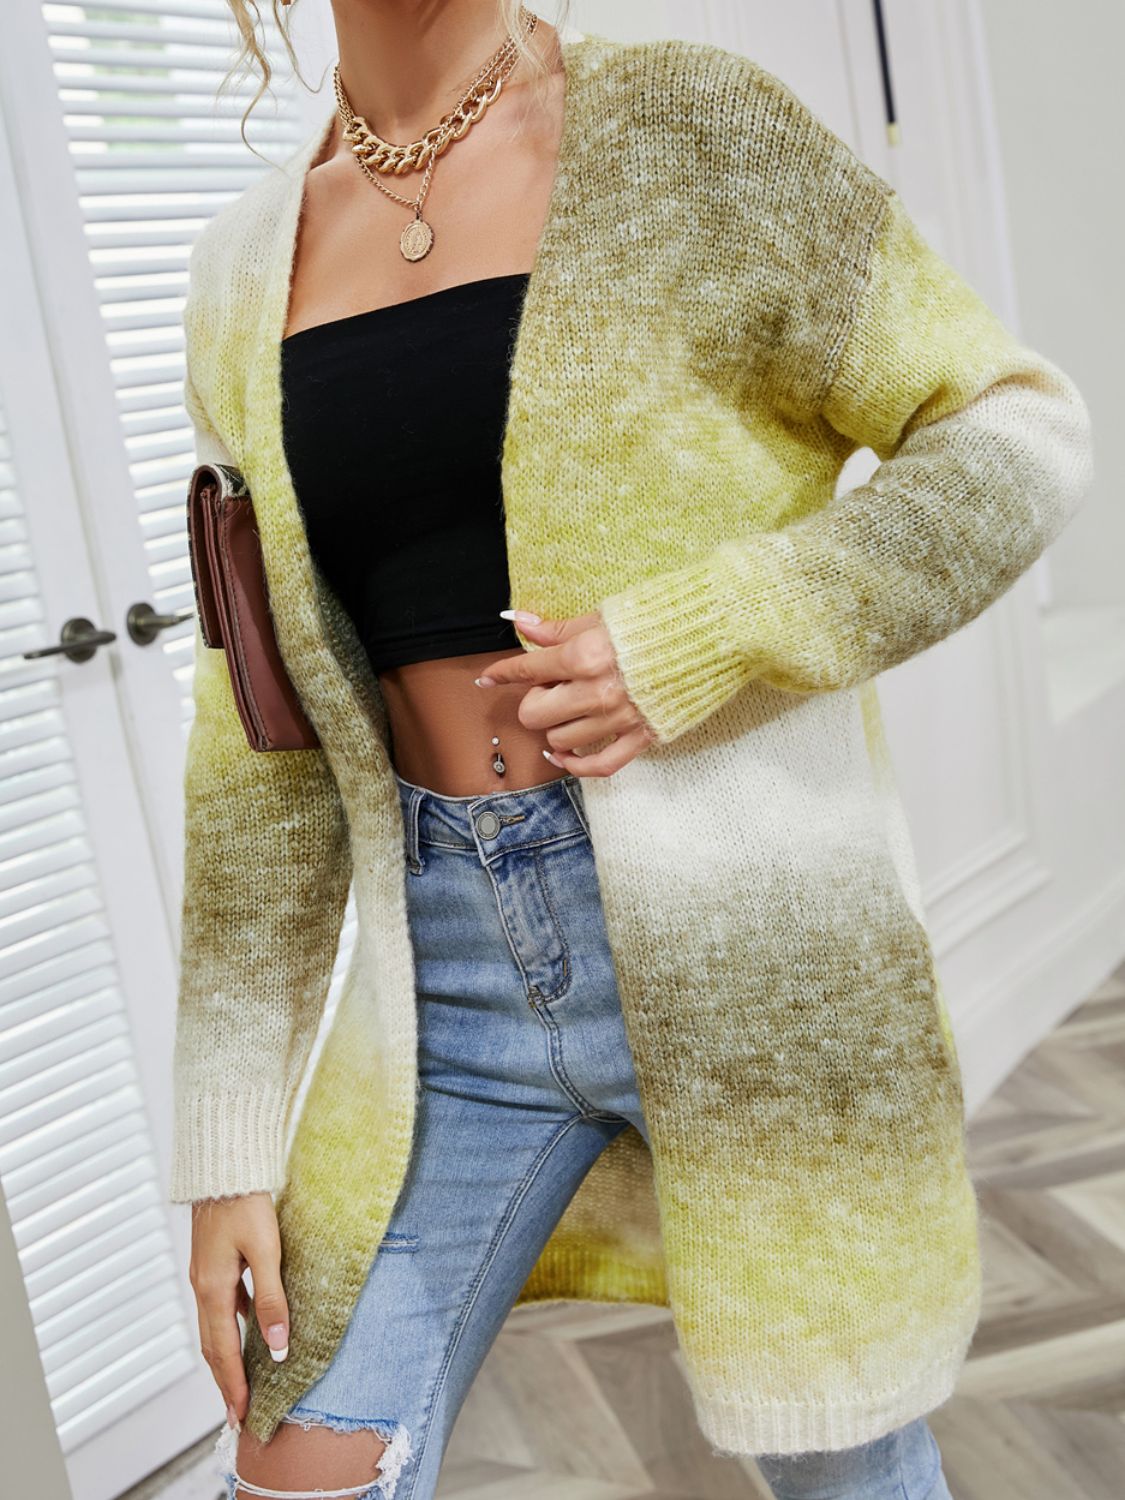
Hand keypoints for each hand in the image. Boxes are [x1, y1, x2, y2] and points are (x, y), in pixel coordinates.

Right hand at [189, 1192, 288, 1426]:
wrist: (225, 1167)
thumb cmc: (246, 1203)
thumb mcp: (266, 1250)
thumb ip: (272, 1298)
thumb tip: (277, 1346)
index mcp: (213, 1289)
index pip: (223, 1351)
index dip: (233, 1384)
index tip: (242, 1414)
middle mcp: (204, 1286)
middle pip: (213, 1346)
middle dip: (226, 1381)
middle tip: (238, 1412)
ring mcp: (205, 1274)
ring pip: (215, 1327)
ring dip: (227, 1357)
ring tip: (242, 1380)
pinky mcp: (213, 1262)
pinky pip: (221, 1306)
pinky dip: (231, 1327)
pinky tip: (249, 1327)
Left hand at [474, 610, 657, 776]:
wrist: (711, 637)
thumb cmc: (657, 621)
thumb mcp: (602, 617)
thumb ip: (558, 628)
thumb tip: (519, 621)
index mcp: (584, 656)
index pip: (527, 670)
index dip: (502, 674)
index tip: (489, 678)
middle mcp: (596, 692)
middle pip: (535, 714)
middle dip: (535, 701)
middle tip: (551, 688)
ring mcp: (618, 719)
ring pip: (560, 741)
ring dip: (556, 727)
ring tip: (571, 709)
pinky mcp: (640, 737)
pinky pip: (598, 766)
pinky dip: (576, 765)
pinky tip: (565, 756)